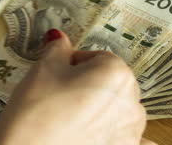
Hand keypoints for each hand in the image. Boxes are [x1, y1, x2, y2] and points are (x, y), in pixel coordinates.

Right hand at [0, 29, 155, 144]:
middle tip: (62, 95)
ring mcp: (132, 130)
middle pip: (111, 82)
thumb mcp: (43, 70)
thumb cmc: (36, 112)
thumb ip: (57, 48)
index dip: (75, 63)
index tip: (59, 72)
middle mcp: (132, 101)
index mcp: (116, 72)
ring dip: (104, 109)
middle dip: (90, 84)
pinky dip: (122, 135)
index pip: (97, 57)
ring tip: (72, 118)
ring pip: (119, 109)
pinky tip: (107, 136)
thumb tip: (59, 37)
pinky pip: (135, 140)